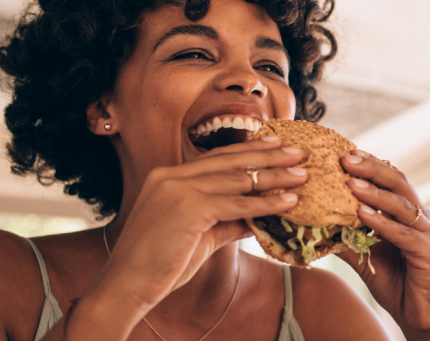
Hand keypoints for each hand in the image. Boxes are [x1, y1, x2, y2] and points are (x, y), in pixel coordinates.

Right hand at [94, 137, 305, 309]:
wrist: (127, 285)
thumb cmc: (160, 264)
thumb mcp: (200, 235)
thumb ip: (227, 220)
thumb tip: (259, 217)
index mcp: (168, 177)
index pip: (216, 158)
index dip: (248, 150)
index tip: (275, 144)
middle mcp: (171, 176)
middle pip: (230, 161)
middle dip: (268, 155)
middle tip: (298, 151)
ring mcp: (178, 189)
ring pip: (238, 179)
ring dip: (274, 177)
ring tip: (302, 175)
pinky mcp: (188, 208)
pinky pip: (237, 203)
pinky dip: (266, 203)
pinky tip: (288, 202)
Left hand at [339, 150, 429, 339]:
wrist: (421, 316)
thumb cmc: (397, 283)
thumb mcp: (366, 257)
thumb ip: (348, 238)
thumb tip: (317, 224)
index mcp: (408, 213)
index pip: (391, 179)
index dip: (370, 164)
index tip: (345, 153)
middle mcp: (420, 217)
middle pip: (398, 182)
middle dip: (371, 168)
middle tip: (346, 158)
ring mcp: (426, 233)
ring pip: (401, 204)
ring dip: (375, 192)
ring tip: (351, 182)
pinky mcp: (427, 252)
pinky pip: (403, 233)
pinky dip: (382, 222)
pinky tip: (362, 214)